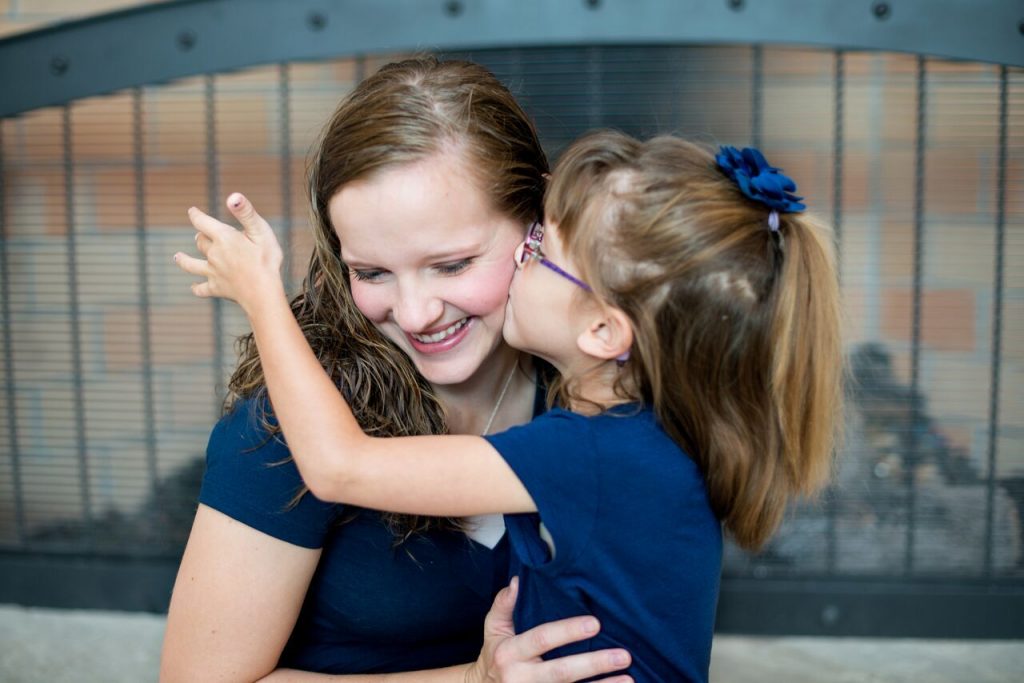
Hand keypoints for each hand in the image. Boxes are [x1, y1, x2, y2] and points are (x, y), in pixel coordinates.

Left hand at [173, 192, 284, 313]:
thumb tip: (232, 196)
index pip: (202, 222)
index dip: (196, 215)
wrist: (263, 293)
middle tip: (200, 235)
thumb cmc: (266, 261)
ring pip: (192, 265)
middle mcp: (214, 254)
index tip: (192, 211)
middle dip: (200, 237)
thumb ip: (246, 213)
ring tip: (177, 257)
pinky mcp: (217, 289)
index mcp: (223, 238)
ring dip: (184, 260)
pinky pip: (202, 289)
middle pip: (200, 242)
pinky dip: (197, 288)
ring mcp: (213, 272)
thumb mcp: (261, 232)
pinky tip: (193, 287)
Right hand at [466, 577, 631, 682]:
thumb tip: (518, 582)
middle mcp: (521, 678)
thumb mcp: (493, 628)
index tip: (595, 624)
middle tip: (623, 655)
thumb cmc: (495, 655)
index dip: (568, 631)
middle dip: (593, 664)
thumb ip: (504, 605)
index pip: (542, 639)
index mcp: (510, 653)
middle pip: (562, 672)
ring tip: (628, 678)